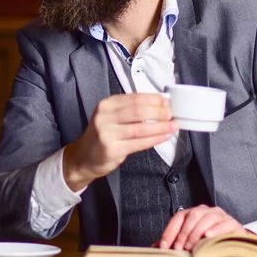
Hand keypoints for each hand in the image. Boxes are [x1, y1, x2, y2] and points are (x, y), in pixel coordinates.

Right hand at [63, 93, 177, 190]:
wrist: (83, 158)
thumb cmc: (101, 135)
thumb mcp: (110, 116)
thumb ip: (130, 110)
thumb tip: (158, 105)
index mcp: (106, 105)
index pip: (134, 98)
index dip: (153, 99)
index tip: (166, 101)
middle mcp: (105, 118)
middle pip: (138, 111)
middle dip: (159, 112)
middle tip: (171, 114)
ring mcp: (107, 134)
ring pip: (140, 128)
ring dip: (160, 127)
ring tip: (172, 126)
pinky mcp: (112, 150)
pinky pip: (139, 143)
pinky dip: (154, 139)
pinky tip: (163, 136)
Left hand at [159, 205, 243, 250]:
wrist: (235, 242)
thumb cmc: (209, 242)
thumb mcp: (191, 241)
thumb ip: (175, 243)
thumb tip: (156, 248)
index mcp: (193, 213)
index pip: (178, 218)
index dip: (170, 232)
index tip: (164, 247)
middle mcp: (206, 211)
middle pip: (192, 216)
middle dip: (183, 234)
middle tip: (179, 249)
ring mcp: (219, 215)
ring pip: (205, 218)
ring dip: (196, 233)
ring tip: (191, 247)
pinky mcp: (232, 222)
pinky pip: (223, 223)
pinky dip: (215, 230)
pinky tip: (208, 237)